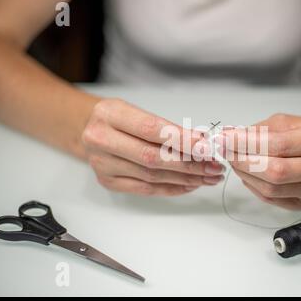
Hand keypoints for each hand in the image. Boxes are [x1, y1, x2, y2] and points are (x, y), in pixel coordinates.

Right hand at [82, 99, 224, 195]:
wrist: (86, 129)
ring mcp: (103, 164)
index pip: (152, 130)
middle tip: (214, 166)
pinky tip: (190, 184)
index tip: (206, 147)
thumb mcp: (136, 111)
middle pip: (153, 157)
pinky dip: (171, 188)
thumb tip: (201, 142)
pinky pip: (146, 189)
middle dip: (189, 164)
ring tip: (208, 176)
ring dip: (185, 178)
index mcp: (110, 114)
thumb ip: (166, 127)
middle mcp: (101, 140)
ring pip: (152, 176)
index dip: (182, 140)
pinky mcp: (107, 181)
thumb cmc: (117, 119)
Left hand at [220, 114, 300, 209]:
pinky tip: (247, 173)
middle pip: (276, 171)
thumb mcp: (285, 122)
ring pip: (271, 188)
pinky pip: (271, 199)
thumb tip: (229, 137)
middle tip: (226, 151)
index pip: (280, 145)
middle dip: (244, 161)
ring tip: (234, 160)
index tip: (226, 138)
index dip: (248, 143)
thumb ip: (257, 130)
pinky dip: (253, 185)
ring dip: (245, 174)